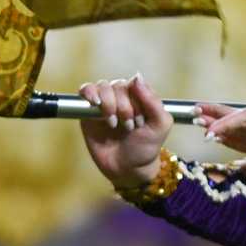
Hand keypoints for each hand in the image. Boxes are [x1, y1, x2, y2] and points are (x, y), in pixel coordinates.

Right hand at [78, 72, 173, 187]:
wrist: (127, 169)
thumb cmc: (146, 147)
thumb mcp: (160, 125)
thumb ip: (152, 101)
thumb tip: (136, 77)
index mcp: (141, 96)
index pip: (135, 83)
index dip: (135, 99)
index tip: (140, 120)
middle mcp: (122, 96)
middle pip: (118, 85)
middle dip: (123, 107)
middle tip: (129, 127)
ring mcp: (105, 102)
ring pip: (102, 87)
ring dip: (108, 104)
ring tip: (113, 123)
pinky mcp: (88, 111)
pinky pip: (86, 91)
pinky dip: (89, 93)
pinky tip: (95, 104)